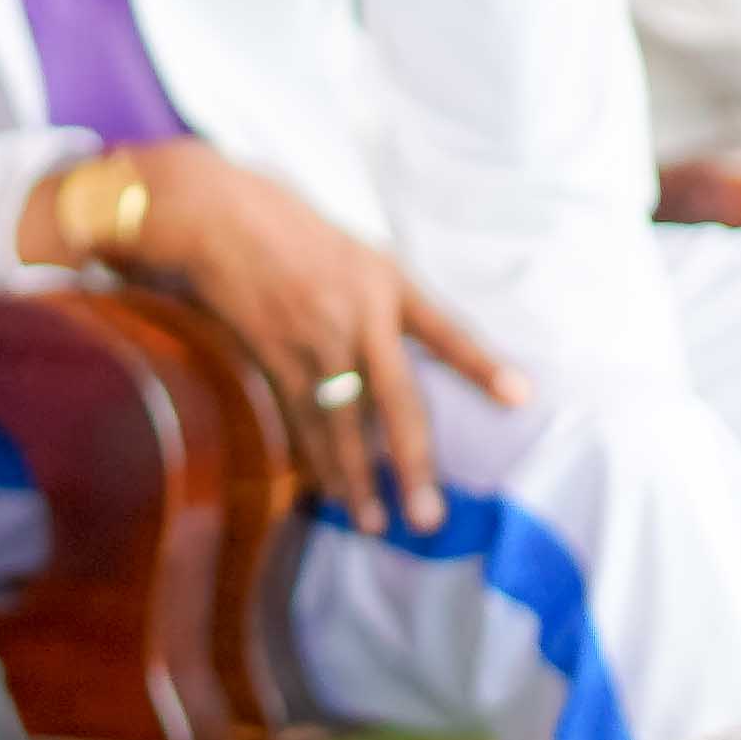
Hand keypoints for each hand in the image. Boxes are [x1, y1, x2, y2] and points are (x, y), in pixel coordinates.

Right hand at [89, 142, 530, 538]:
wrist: (219, 217)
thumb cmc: (293, 233)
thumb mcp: (357, 253)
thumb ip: (388, 303)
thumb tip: (409, 362)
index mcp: (387, 282)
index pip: (445, 330)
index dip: (482, 364)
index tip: (521, 396)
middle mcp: (357, 314)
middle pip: (395, 403)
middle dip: (412, 465)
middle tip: (428, 517)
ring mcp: (313, 339)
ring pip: (342, 424)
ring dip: (356, 478)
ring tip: (374, 522)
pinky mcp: (274, 355)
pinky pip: (300, 418)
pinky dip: (315, 457)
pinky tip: (328, 490)